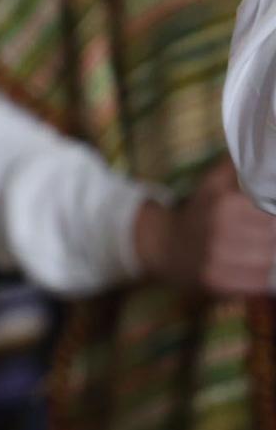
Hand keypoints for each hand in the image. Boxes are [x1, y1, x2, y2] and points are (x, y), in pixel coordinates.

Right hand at [133, 160, 275, 294]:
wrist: (164, 247)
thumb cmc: (198, 211)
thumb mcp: (214, 183)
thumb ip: (238, 167)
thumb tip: (262, 146)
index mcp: (225, 204)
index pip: (272, 212)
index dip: (273, 213)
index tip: (268, 214)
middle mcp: (222, 233)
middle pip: (274, 236)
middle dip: (273, 234)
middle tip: (266, 231)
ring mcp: (220, 261)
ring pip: (271, 259)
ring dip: (271, 254)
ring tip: (263, 246)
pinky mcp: (219, 283)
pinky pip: (261, 281)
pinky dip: (264, 274)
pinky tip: (256, 265)